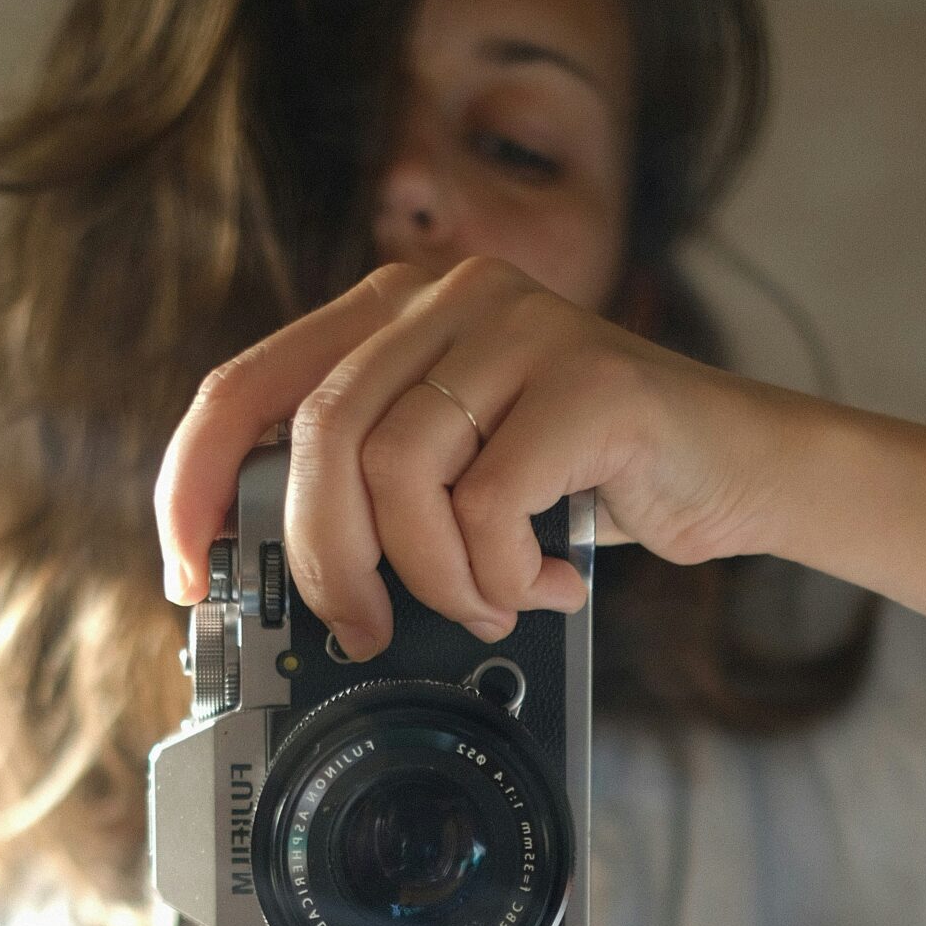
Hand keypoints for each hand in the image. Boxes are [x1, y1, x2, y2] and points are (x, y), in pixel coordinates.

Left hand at [154, 255, 790, 659]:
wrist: (734, 469)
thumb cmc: (586, 483)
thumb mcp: (457, 480)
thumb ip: (371, 492)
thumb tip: (277, 580)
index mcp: (391, 313)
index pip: (246, 385)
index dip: (197, 484)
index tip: (191, 575)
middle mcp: (446, 296)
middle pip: (319, 435)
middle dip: (325, 561)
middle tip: (362, 630)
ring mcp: (518, 326)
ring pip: (399, 471)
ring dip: (433, 576)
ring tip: (486, 604)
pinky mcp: (587, 378)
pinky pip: (489, 500)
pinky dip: (502, 573)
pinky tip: (540, 585)